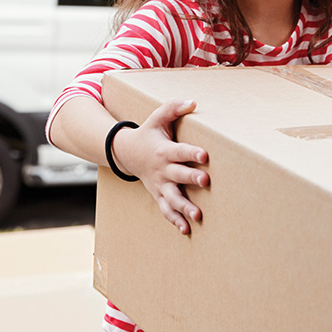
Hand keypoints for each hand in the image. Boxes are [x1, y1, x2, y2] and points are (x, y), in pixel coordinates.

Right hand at [111, 99, 209, 234]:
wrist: (126, 153)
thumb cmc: (148, 134)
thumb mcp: (157, 117)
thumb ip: (174, 107)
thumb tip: (193, 102)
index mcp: (164, 150)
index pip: (179, 151)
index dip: (191, 153)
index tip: (204, 155)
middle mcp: (162, 169)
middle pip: (178, 174)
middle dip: (191, 178)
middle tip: (205, 181)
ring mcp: (160, 184)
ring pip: (172, 198)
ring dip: (184, 207)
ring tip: (198, 215)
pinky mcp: (159, 195)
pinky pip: (166, 210)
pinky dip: (175, 220)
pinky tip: (187, 230)